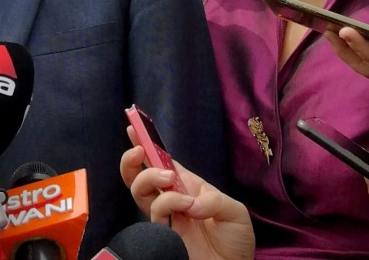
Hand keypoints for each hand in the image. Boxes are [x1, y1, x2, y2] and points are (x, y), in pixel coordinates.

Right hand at [120, 126, 254, 259]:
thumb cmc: (235, 240)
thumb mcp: (235, 212)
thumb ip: (214, 200)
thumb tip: (191, 202)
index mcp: (187, 185)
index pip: (161, 161)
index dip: (147, 144)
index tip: (134, 127)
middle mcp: (171, 198)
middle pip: (140, 175)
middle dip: (133, 159)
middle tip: (140, 151)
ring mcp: (166, 216)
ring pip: (139, 190)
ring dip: (149, 177)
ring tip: (169, 180)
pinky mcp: (163, 233)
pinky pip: (154, 213)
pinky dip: (167, 202)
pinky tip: (187, 205)